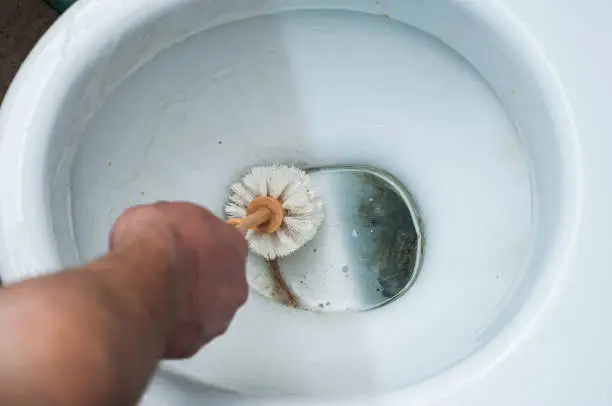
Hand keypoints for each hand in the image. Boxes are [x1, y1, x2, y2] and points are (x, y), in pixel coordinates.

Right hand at [110, 202, 247, 358]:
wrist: (142, 281)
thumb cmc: (153, 238)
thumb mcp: (159, 212)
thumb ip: (175, 226)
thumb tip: (165, 233)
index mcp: (233, 244)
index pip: (224, 243)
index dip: (200, 245)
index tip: (180, 247)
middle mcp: (236, 282)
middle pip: (220, 280)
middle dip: (198, 279)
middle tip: (168, 275)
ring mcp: (221, 316)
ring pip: (207, 311)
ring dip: (188, 306)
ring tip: (156, 301)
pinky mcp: (198, 342)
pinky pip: (185, 334)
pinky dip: (171, 328)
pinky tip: (151, 320)